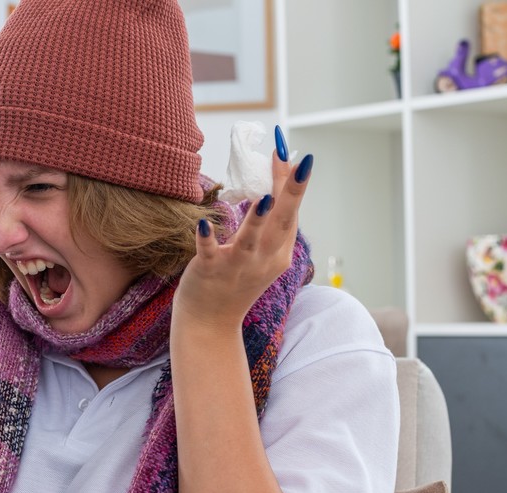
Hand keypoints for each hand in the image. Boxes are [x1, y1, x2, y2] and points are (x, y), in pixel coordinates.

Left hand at [174, 150, 313, 331]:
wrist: (210, 323)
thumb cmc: (234, 280)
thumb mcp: (261, 252)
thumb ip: (269, 222)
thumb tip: (275, 184)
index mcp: (279, 253)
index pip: (290, 215)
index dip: (293, 186)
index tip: (297, 156)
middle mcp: (264, 260)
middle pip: (281, 223)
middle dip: (292, 193)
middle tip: (302, 163)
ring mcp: (238, 267)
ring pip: (250, 240)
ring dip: (257, 220)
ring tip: (263, 197)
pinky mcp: (211, 272)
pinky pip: (210, 254)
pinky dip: (208, 240)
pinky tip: (203, 224)